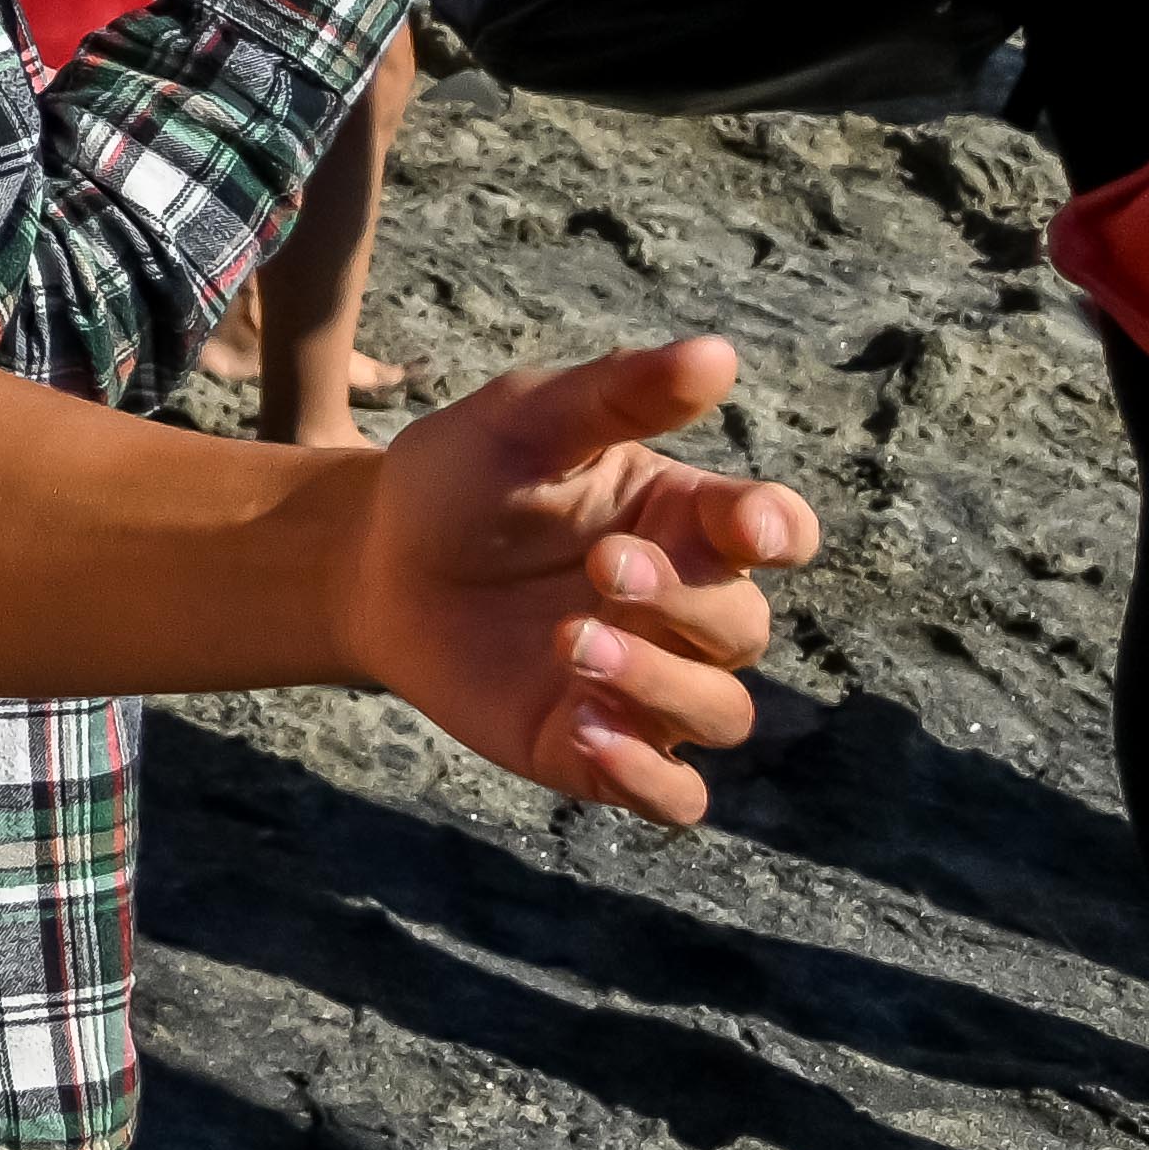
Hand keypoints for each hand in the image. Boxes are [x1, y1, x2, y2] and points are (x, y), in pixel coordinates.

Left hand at [336, 335, 815, 820]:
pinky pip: (673, 796)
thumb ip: (616, 395)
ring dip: (662, 686)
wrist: (370, 563)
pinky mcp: (599, 751)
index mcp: (685, 519)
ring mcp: (648, 686)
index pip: (776, 530)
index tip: (748, 523)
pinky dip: (650, 779)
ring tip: (571, 644)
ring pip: (721, 713)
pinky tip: (590, 736)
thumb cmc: (460, 480)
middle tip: (603, 567)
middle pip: (742, 626)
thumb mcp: (523, 422)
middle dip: (683, 600)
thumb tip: (718, 353)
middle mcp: (684, 608)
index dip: (778, 530)